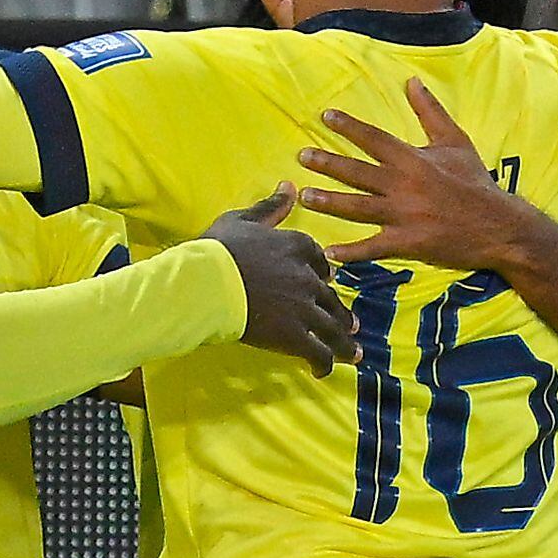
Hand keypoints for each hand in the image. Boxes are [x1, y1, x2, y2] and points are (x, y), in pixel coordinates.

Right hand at [199, 186, 359, 374]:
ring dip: (344, 342)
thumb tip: (289, 186)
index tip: (328, 282)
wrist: (206, 283)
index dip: (325, 275)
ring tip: (351, 353)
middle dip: (341, 313)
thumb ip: (271, 207)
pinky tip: (322, 371)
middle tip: (349, 325)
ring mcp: (305, 308)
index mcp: (298, 247)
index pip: (322, 262)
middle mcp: (309, 277)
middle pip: (331, 297)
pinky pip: (318, 352)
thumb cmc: (218, 250)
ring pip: (333, 327)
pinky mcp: (295, 336)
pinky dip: (324, 363)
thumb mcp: (244, 220)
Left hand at [290, 80, 538, 271]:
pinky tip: (331, 252)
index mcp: (414, 160)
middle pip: (358, 172)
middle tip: (302, 157)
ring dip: (329, 203)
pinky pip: (374, 248)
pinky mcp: (408, 244)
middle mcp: (404, 186)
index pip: (375, 139)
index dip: (349, 126)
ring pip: (358, 207)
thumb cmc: (475, 183)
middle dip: (328, 163)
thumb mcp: (456, 142)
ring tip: (305, 196)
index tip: (325, 116)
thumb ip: (431, 112)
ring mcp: (404, 216)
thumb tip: (412, 81)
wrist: (499, 226)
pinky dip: (352, 252)